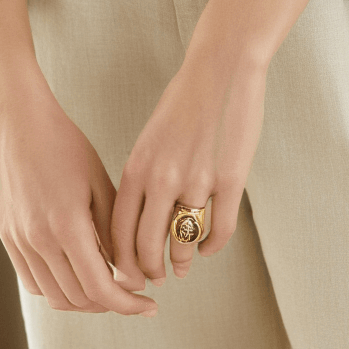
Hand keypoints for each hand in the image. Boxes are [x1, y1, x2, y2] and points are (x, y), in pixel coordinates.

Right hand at [0, 58, 157, 316]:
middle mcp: (38, 240)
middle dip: (111, 304)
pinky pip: (33, 281)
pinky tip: (77, 274)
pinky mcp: (8, 238)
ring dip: (84, 300)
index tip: (149, 305)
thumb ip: (114, 233)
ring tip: (107, 286)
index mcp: (67, 226)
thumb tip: (130, 274)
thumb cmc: (64, 144)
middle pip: (79, 299)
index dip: (128, 304)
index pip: (101, 288)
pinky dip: (58, 288)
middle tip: (133, 293)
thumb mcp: (100, 183)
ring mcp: (19, 241)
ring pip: (54, 297)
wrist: (17, 121)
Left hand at [111, 44, 267, 284]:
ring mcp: (197, 182)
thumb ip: (143, 176)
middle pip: (147, 246)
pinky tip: (207, 248)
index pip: (118, 231)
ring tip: (182, 265)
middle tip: (156, 277)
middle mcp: (162, 179)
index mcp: (137, 167)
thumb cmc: (184, 101)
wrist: (221, 70)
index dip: (120, 261)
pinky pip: (218, 230)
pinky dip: (211, 247)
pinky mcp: (230, 181)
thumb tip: (139, 220)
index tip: (126, 273)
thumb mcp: (150, 139)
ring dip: (181, 261)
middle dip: (149, 270)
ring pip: (182, 243)